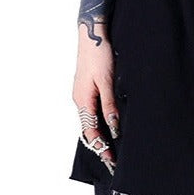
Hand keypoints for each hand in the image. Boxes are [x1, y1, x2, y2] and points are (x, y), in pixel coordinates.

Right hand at [74, 21, 119, 173]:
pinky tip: (109, 125)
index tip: (111, 161)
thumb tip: (114, 128)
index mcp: (82, 101)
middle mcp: (79, 100)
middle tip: (113, 160)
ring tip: (112, 147)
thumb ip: (110, 106)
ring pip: (90, 120)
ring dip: (100, 134)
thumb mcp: (107, 82)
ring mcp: (82, 94)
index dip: (101, 147)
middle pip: (88, 129)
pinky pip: (92, 111)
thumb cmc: (100, 55)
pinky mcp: (87, 88)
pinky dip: (100, 122)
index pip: (91, 132)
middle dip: (100, 145)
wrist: (92, 33)